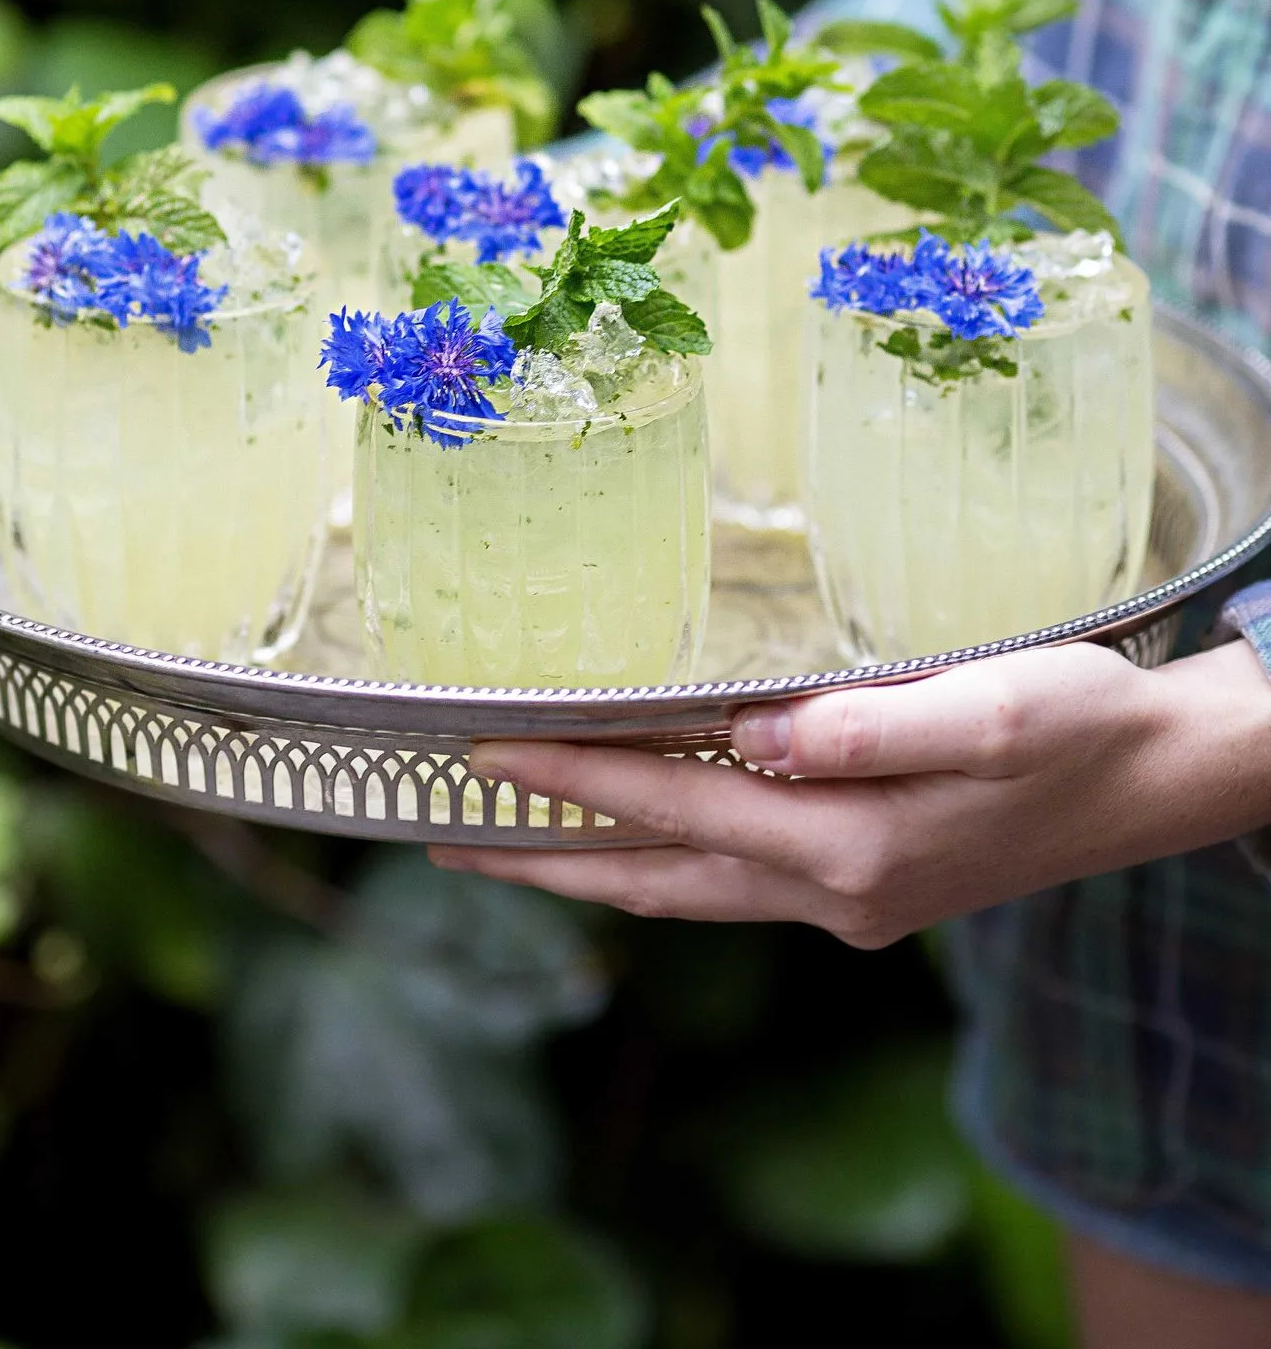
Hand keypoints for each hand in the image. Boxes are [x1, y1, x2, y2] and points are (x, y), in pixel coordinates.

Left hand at [431, 640, 1270, 945]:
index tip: (482, 752)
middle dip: (544, 857)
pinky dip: (667, 863)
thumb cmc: (1081, 722)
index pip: (672, 807)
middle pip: (654, 876)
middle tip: (444, 838)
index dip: (572, 778)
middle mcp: (835, 890)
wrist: (1161, 778)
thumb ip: (870, 725)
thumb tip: (755, 735)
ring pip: (687, 891)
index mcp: (851, 842)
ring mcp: (850, 903)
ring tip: (507, 848)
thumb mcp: (993, 703)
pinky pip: (734, 885)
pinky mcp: (869, 892)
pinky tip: (642, 840)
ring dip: (593, 869)